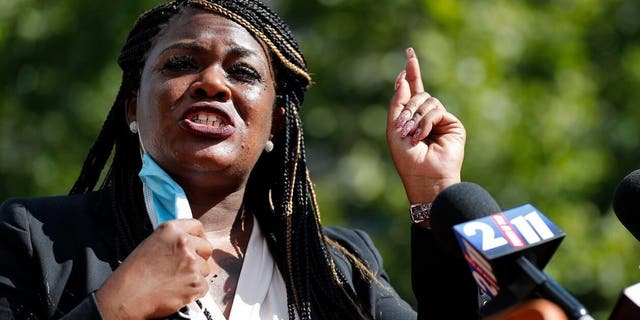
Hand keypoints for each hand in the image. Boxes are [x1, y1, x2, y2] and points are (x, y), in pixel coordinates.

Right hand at [95, 219, 212, 318]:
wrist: (126, 296)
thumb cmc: (133, 274)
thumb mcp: (150, 244)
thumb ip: (172, 241)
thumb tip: (189, 245)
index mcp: (171, 230)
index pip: (197, 226)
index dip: (198, 237)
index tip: (196, 244)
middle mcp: (184, 243)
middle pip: (206, 247)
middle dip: (199, 257)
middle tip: (186, 267)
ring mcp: (192, 263)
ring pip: (205, 269)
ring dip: (195, 276)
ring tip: (176, 281)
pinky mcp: (196, 282)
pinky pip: (204, 286)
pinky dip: (194, 291)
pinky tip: (178, 291)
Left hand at [387, 48, 465, 203]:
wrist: (424, 176)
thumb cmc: (406, 158)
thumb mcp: (393, 128)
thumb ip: (397, 103)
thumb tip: (402, 78)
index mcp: (412, 117)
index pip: (412, 90)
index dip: (411, 73)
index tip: (409, 54)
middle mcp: (427, 116)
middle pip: (418, 93)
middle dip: (407, 107)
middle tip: (402, 125)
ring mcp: (441, 119)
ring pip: (427, 100)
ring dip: (416, 117)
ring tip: (413, 135)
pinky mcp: (452, 124)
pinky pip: (436, 109)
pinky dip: (426, 122)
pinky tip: (423, 136)